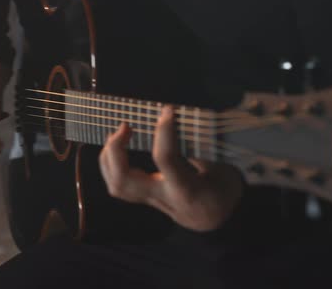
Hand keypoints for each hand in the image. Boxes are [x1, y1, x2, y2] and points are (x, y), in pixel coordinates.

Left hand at [98, 106, 242, 231]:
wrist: (216, 220)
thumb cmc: (222, 191)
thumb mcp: (224, 170)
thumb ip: (202, 150)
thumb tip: (183, 125)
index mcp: (186, 190)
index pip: (165, 159)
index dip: (164, 132)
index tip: (168, 111)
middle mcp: (163, 197)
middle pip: (124, 180)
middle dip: (116, 150)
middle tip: (126, 125)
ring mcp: (150, 200)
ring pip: (116, 185)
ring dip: (108, 157)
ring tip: (118, 134)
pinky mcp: (144, 198)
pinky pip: (118, 185)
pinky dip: (110, 164)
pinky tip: (117, 147)